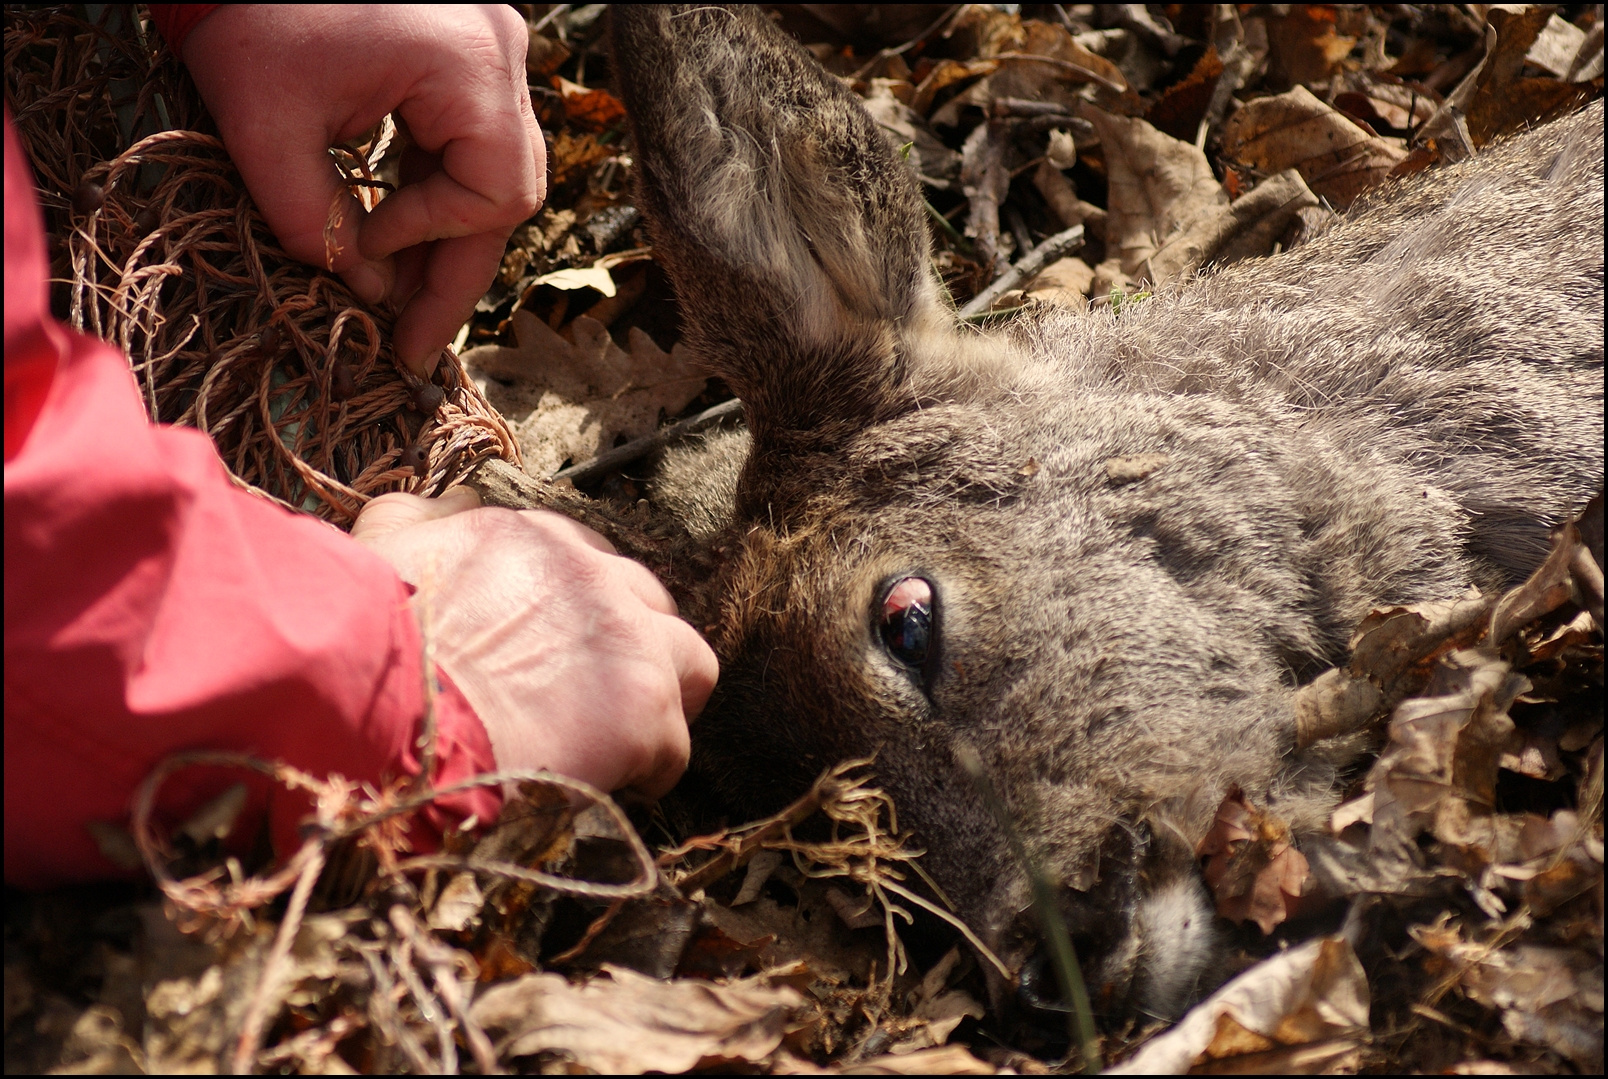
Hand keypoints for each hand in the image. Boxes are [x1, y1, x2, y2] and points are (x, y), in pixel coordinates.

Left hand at [182, 5, 544, 377]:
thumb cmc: (246, 19)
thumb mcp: (265, 131)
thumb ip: (314, 223)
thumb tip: (368, 293)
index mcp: (470, 63)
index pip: (493, 191)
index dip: (432, 237)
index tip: (364, 250)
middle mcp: (502, 54)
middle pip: (509, 189)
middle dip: (453, 268)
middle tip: (412, 344)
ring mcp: (492, 52)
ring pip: (495, 175)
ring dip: (445, 239)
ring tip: (400, 305)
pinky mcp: (467, 56)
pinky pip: (469, 146)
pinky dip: (433, 196)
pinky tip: (393, 238)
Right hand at [351, 488, 717, 799]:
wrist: (387, 717)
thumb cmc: (371, 644)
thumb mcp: (379, 550)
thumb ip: (418, 516)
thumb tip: (454, 500)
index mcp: (535, 540)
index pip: (593, 559)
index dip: (582, 611)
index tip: (560, 649)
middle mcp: (594, 577)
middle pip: (653, 605)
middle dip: (635, 648)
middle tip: (597, 698)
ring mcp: (629, 641)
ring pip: (691, 664)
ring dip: (663, 702)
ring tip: (623, 743)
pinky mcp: (645, 709)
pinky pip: (674, 748)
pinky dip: (647, 772)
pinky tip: (606, 786)